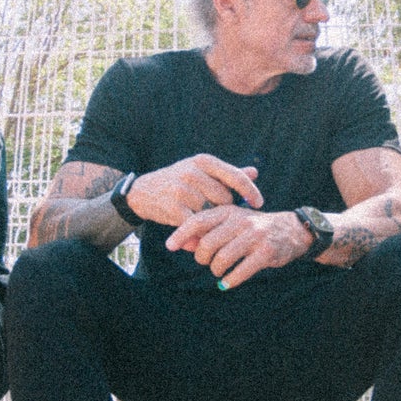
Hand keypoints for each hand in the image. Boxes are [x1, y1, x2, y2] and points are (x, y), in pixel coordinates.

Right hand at [129, 155, 262, 227]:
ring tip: (204, 225)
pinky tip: (196, 239)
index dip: (250, 191)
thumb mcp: (201, 171)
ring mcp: (182, 190)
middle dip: (223, 209)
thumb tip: (255, 172)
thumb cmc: (179, 181)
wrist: (142, 192)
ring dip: (210, 223)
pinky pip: (197, 226)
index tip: (259, 204)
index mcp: (203, 161)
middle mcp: (193, 172)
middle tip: (214, 214)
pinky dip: (199, 234)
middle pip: (224, 198)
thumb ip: (227, 174)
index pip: (235, 176)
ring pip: (211, 213)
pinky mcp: (174, 208)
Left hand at [165, 206, 308, 289]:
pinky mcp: (266, 253)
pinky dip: (230, 281)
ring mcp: (255, 236)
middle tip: (206, 262)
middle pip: (207, 244)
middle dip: (202, 258)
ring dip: (216, 270)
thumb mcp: (231, 224)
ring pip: (222, 259)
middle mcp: (241, 221)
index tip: (169, 246)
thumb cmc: (253, 229)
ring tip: (218, 271)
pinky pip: (240, 271)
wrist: (292, 230)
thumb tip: (183, 245)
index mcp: (229, 211)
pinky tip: (227, 283)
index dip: (181, 234)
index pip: (198, 220)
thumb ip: (207, 232)